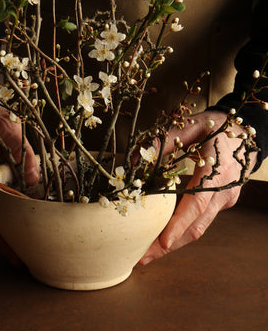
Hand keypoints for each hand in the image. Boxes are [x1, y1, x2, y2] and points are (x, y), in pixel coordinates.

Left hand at [139, 109, 256, 265]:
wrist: (245, 133)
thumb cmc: (216, 126)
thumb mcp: (193, 125)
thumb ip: (167, 139)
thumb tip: (137, 156)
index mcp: (218, 170)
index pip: (198, 202)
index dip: (180, 222)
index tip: (163, 241)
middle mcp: (224, 190)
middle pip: (197, 225)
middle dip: (169, 244)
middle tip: (142, 258)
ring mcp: (225, 199)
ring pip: (199, 228)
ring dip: (173, 243)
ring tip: (146, 254)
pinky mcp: (221, 203)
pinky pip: (201, 222)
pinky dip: (181, 231)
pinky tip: (161, 237)